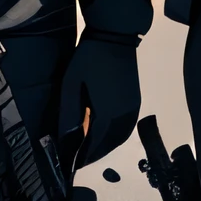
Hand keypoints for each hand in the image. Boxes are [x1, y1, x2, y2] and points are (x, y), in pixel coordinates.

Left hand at [56, 33, 140, 165]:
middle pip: (110, 143)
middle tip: (80, 159)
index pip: (95, 143)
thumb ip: (70, 114)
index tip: (73, 165)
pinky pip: (126, 127)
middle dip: (95, 154)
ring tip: (91, 149)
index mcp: (108, 112)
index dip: (84, 156)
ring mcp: (132, 108)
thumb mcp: (72, 85)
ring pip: (120, 136)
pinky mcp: (135, 101)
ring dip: (106, 146)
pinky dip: (116, 136)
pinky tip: (105, 134)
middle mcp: (124, 115)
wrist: (114, 36)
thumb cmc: (89, 59)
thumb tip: (66, 139)